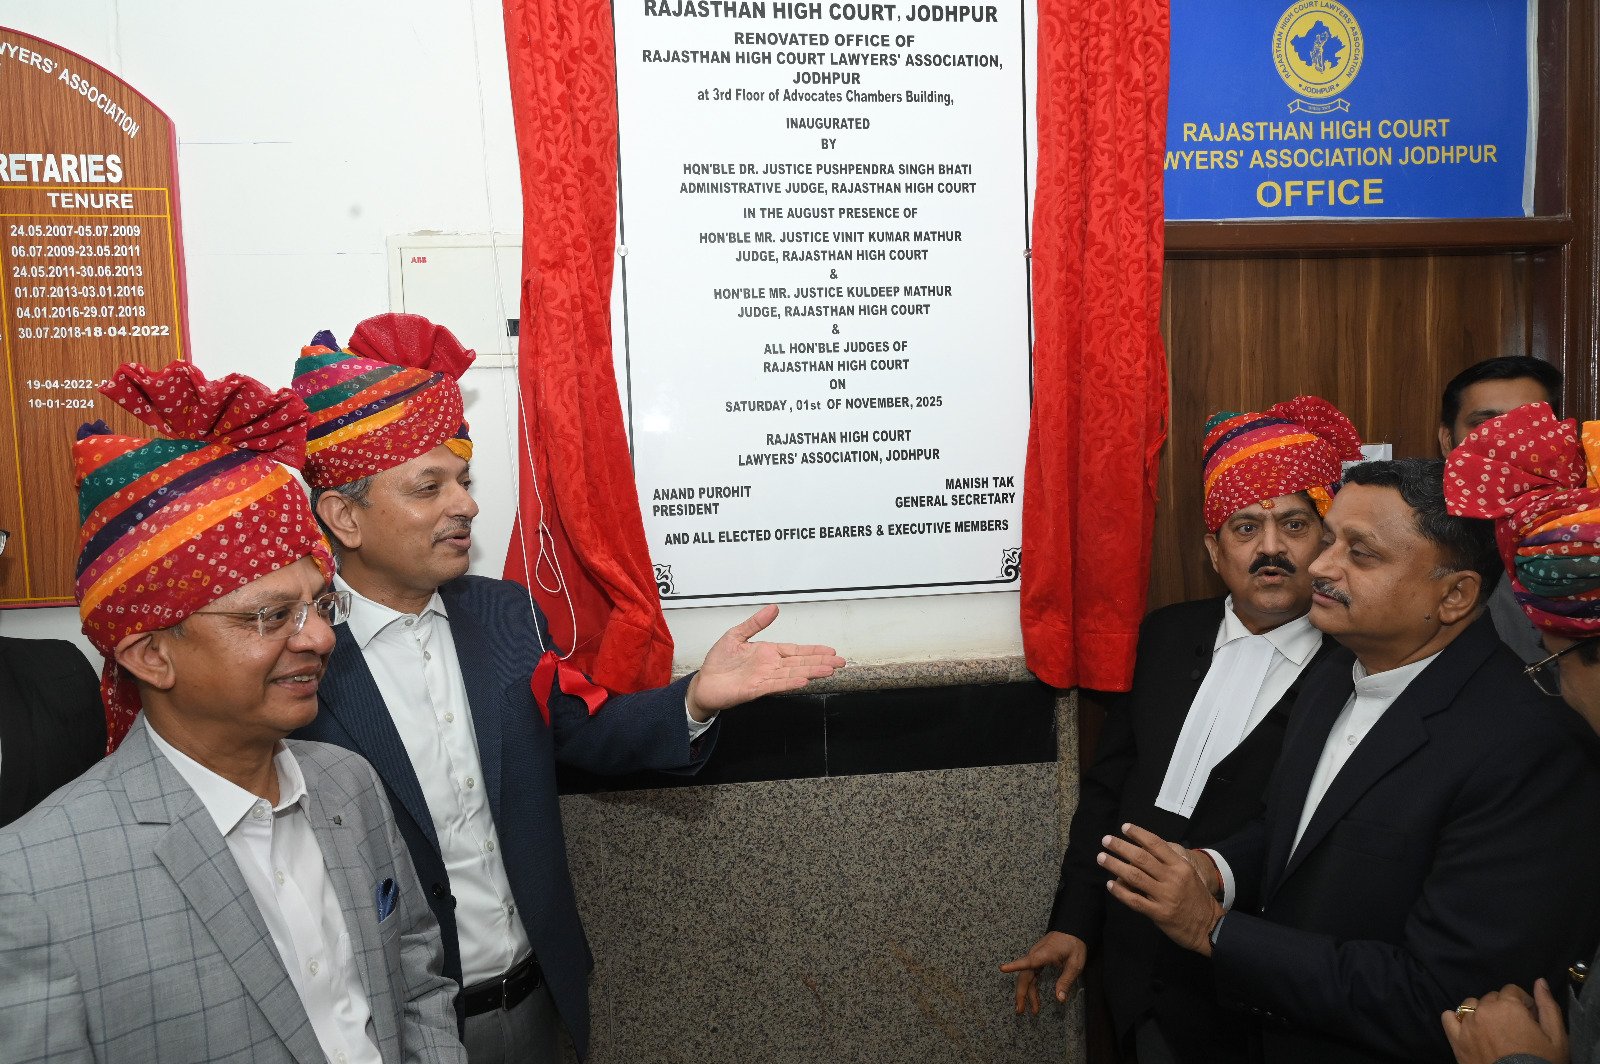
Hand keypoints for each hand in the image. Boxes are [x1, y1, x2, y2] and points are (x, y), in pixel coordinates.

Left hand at [685, 605, 844, 720]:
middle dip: (821, 662)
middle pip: (800, 663)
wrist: (704, 683)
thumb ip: (755, 623)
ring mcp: (765, 678)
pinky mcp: (756, 689)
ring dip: (812, 672)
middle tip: (841, 662)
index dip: (814, 650)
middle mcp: (770, 666)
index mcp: (767, 653)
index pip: (796, 651)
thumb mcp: (736, 635)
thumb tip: (773, 608)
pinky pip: (776, 685)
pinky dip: (790, 682)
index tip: (831, 651)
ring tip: (829, 670)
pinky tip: (804, 680)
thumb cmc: (719, 662)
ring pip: (793, 673)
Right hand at [1000, 932, 1086, 1014]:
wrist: (1072, 930)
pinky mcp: (1037, 959)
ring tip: (1029, 1010)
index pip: (1027, 962)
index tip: (1002, 968)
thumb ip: (1066, 980)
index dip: (1015, 966)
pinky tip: (1034, 998)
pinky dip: (1031, 987)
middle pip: (1024, 976)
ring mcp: (1035, 957)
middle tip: (1020, 1010)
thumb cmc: (1074, 945)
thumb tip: (1060, 999)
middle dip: (1021, 994)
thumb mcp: (1075, 964)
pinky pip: (1031, 975)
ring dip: (1026, 993)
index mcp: (1044, 955)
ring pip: (1026, 977)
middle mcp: (1035, 956)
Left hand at [1099, 823, 1223, 955]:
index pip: (1156, 844)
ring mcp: (1165, 896)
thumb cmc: (1196, 898)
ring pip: (1134, 876)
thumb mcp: (1188, 874)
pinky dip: (1120, 891)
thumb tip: (1142, 852)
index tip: (1124, 827)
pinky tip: (1110, 885)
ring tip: (1102, 858)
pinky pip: (1134, 900)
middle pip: (1141, 857)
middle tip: (1106, 840)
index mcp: (1180, 866)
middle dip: (1121, 847)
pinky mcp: (1158, 913)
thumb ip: (1168, 864)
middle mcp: (1172, 878)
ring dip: (1115, 865)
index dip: (1138, 834)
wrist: (1209, 926)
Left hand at [1441, 979, 1568, 1063]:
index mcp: (1508, 1006)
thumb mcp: (1556, 1037)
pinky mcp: (1456, 1040)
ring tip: (1493, 1029)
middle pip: (1492, 998)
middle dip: (1504, 1008)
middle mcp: (1484, 1010)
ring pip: (1471, 1005)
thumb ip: (1548, 1006)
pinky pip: (1448, 1018)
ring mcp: (1467, 1025)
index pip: (1512, 990)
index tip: (1530, 1018)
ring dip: (1481, 1012)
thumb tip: (1540, 981)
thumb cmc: (1541, 1061)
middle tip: (1514, 1028)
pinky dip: (1456, 1020)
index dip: (1523, 1003)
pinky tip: (1467, 1028)